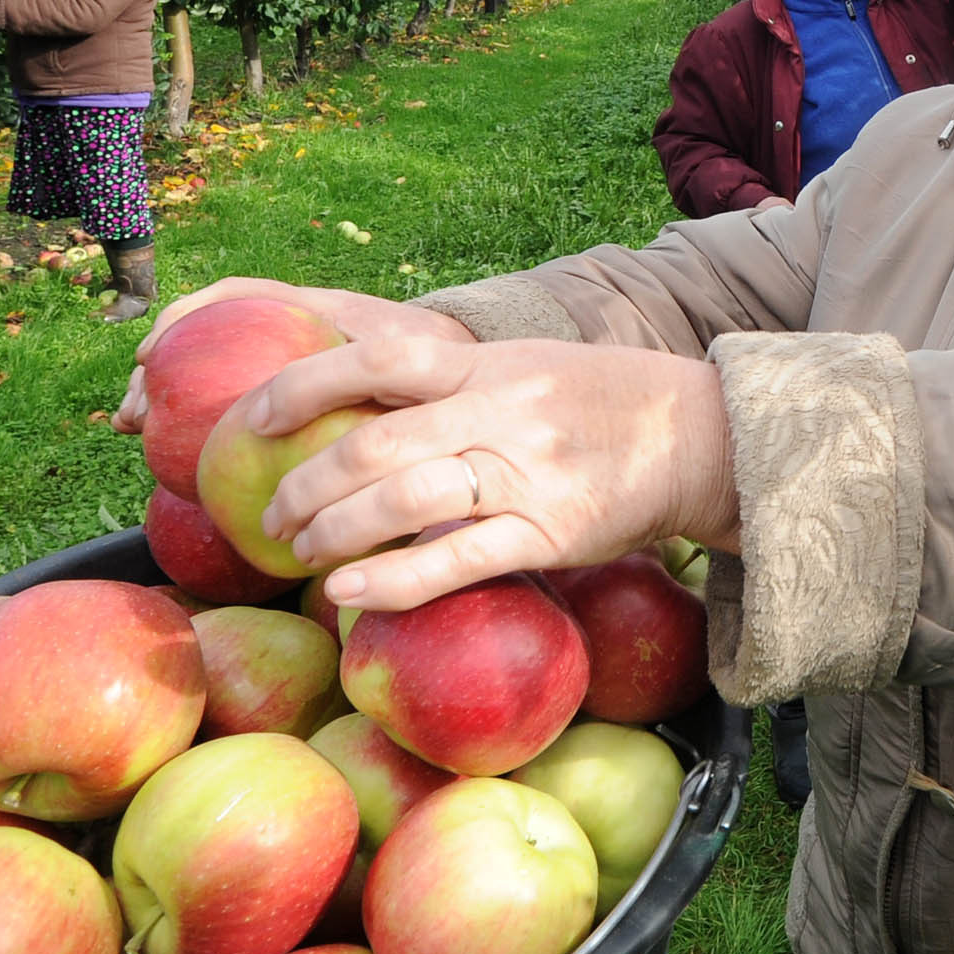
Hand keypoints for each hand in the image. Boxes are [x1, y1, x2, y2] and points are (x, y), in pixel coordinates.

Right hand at [111, 278, 473, 433]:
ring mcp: (283, 368)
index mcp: (315, 311)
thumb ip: (374, 377)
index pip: (240, 294)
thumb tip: (326, 418)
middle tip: (131, 411)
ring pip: (207, 375)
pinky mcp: (288, 401)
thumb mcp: (408, 364)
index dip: (188, 314)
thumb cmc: (437, 362)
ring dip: (167, 400)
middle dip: (156, 369)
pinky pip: (234, 413)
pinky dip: (203, 432)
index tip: (150, 353)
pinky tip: (181, 464)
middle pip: (204, 339)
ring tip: (135, 429)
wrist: (463, 372)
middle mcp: (287, 333)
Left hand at [223, 333, 739, 610]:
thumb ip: (451, 383)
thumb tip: (353, 407)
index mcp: (486, 365)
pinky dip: (393, 581)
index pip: (375, 358)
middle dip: (303, 484)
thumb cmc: (598, 403)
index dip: (302, 385)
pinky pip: (457, 561)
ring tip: (303, 556)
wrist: (699, 435)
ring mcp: (525, 474)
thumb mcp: (524, 367)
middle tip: (271, 515)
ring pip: (404, 502)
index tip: (254, 418)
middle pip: (372, 444)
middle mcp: (499, 412)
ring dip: (335, 533)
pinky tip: (351, 594)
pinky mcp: (550, 532)